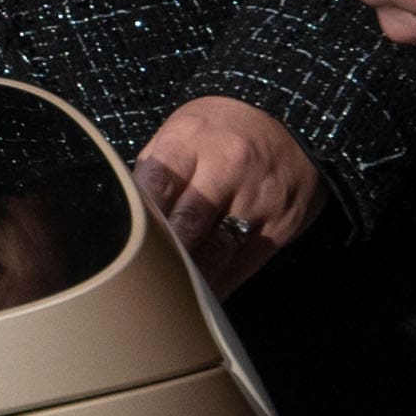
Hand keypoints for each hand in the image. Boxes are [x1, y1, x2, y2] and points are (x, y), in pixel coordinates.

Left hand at [133, 96, 325, 288]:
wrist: (289, 121)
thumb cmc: (222, 132)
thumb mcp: (182, 133)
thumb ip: (155, 174)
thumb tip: (126, 218)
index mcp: (191, 140)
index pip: (155, 187)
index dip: (138, 222)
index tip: (126, 246)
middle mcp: (227, 166)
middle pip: (186, 227)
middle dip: (163, 257)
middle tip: (144, 281)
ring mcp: (257, 198)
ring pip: (215, 254)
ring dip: (189, 279)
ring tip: (168, 295)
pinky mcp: (279, 225)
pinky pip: (242, 266)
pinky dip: (219, 284)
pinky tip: (200, 293)